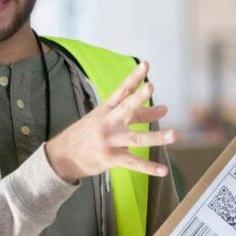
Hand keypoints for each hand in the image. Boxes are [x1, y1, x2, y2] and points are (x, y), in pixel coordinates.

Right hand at [45, 61, 176, 181]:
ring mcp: (109, 141)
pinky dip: (149, 168)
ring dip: (156, 137)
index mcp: (105, 109)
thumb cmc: (86, 135)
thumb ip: (135, 115)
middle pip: (126, 108)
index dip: (134, 77)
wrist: (61, 157)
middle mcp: (107, 123)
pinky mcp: (110, 158)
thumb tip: (164, 109)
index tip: (145, 64)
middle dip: (139, 98)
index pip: (122, 90)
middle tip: (151, 87)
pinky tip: (163, 171)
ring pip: (136, 138)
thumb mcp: (104, 119)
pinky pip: (133, 162)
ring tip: (175, 135)